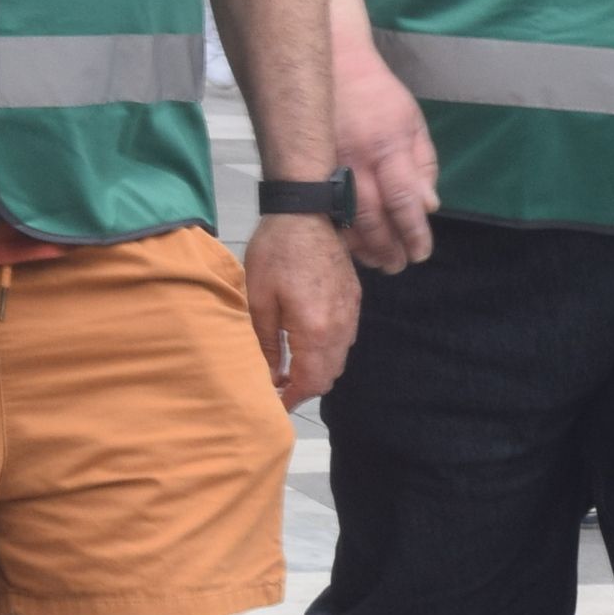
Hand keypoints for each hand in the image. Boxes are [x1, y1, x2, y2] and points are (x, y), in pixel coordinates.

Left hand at [243, 211, 358, 408]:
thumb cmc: (276, 252)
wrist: (307, 211)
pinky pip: (345, 337)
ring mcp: (351, 312)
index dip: (291, 398)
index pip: (310, 382)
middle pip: (329, 376)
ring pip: (339, 358)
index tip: (273, 403)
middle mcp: (340, 326)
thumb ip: (265, 343)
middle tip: (278, 386)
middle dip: (304, 387)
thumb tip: (269, 376)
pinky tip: (307, 340)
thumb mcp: (259, 299)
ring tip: (290, 365)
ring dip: (317, 369)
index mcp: (315, 330)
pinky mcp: (354, 298)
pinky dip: (328, 349)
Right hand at [335, 23, 440, 271]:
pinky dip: (338, 232)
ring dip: (362, 247)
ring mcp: (328, 164)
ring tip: (378, 263)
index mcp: (388, 146)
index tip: (421, 253)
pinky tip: (349, 246)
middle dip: (387, 248)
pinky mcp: (309, 167)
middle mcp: (356, 159)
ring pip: (343, 218)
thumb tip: (429, 207)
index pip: (404, 200)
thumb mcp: (412, 123)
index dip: (413, 232)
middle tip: (398, 266)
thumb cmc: (379, 96)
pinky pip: (322, 209)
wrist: (334, 66)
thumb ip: (423, 165)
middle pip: (372, 217)